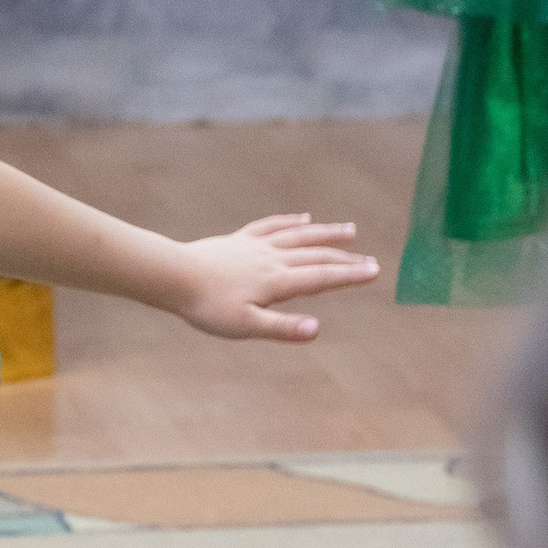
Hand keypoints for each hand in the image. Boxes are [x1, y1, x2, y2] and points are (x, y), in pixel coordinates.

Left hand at [169, 213, 376, 339]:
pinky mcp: (240, 240)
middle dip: (345, 259)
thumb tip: (316, 329)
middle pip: (316, 256)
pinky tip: (303, 218)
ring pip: (299, 236)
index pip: (321, 278)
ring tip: (349, 230)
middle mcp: (272, 259)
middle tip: (371, 260)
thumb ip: (281, 328)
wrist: (173, 276)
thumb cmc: (207, 306)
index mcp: (276, 281)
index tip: (374, 272)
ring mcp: (256, 246)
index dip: (349, 276)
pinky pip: (272, 226)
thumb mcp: (244, 326)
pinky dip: (290, 222)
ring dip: (326, 234)